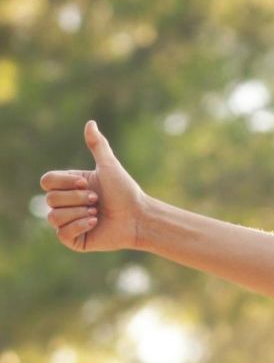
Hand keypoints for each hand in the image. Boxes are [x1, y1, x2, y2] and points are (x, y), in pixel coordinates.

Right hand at [39, 120, 147, 252]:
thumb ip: (98, 146)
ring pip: (53, 216)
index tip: (86, 182)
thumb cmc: (125, 191)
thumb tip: (90, 123)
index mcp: (70, 186)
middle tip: (96, 199)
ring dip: (79, 212)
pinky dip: (79, 225)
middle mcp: (66, 204)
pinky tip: (95, 222)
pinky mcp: (74, 239)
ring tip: (97, 212)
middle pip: (50, 199)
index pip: (47, 181)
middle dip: (76, 198)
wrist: (138, 216)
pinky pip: (61, 233)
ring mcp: (68, 222)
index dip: (65, 182)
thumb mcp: (109, 166)